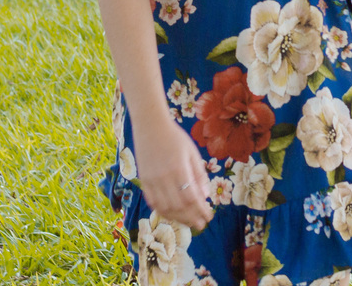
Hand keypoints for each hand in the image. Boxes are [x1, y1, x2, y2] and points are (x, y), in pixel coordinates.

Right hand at [131, 116, 212, 230]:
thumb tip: (206, 196)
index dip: (200, 210)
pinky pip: (152, 202)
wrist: (150, 126)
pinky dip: (163, 211)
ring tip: (189, 223)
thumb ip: (199, 175)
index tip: (209, 216)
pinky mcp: (143, 181)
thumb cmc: (175, 137)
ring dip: (178, 218)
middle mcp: (164, 178)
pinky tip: (173, 214)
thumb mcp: (192, 153)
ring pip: (164, 207)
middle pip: (178, 206)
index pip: (191, 197)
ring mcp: (151, 180)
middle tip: (201, 224)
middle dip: (191, 218)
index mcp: (179, 169)